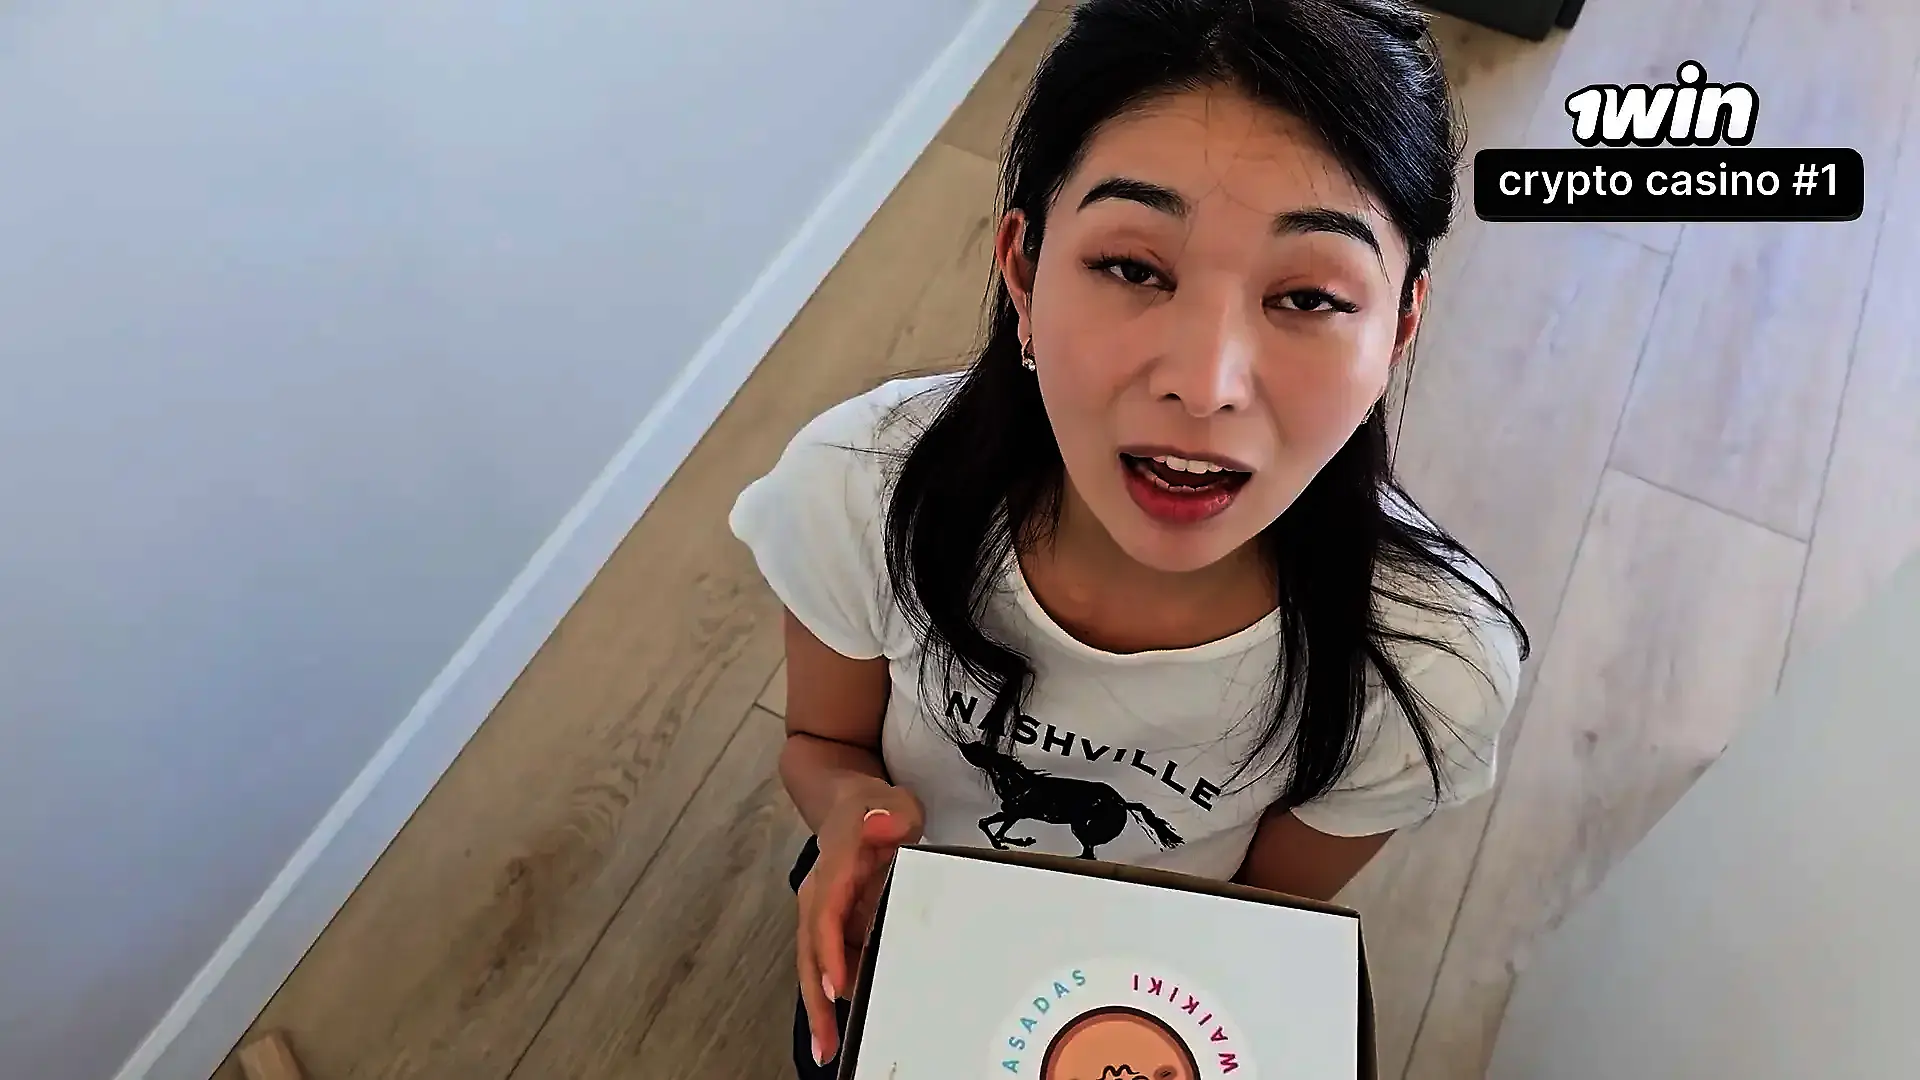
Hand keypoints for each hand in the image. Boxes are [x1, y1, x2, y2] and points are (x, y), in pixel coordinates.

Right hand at [796, 778, 923, 1066]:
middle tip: (826, 1044)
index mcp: (835, 865)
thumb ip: (891, 813)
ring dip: (819, 1006)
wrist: (850, 806)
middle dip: (815, 997)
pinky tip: (840, 1025)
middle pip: (810, 949)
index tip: (836, 988)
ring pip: (813, 962)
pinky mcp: (828, 925)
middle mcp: (818, 893)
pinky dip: (830, 992)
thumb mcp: (894, 803)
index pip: (826, 912)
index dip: (829, 952)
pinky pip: (827, 961)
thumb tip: (879, 824)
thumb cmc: (876, 810)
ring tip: (830, 1048)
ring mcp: (819, 911)